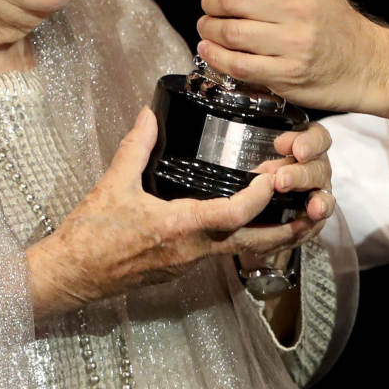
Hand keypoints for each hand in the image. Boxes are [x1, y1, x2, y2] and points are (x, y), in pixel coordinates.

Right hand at [25, 108, 327, 322]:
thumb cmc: (90, 234)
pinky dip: (251, 238)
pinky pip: (228, 253)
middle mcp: (193, 250)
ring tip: (302, 215)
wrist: (72, 276)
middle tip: (317, 205)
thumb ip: (136, 146)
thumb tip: (149, 112)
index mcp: (179, 228)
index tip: (274, 173)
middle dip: (291, 227)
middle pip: (256, 242)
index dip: (260, 194)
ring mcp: (191, 263)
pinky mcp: (185, 267)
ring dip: (277, 234)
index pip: (234, 213)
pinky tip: (259, 223)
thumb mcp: (112, 184)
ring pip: (246, 251)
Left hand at [197, 0, 388, 117]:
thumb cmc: (333, 23)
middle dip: (210, 4)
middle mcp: (298, 9)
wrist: (366, 62)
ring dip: (210, 31)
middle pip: (232, 0)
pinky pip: (239, 65)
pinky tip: (211, 51)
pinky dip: (216, 57)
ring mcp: (293, 44)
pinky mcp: (287, 74)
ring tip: (209, 29)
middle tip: (210, 9)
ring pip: (231, 34)